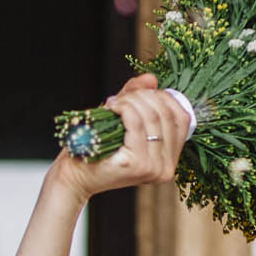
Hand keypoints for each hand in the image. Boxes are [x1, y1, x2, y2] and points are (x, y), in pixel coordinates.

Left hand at [49, 74, 188, 201]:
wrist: (74, 175)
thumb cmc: (97, 149)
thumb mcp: (123, 119)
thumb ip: (138, 98)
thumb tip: (150, 79)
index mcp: (169, 160)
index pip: (181, 118)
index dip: (164, 97)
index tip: (141, 93)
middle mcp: (166, 168)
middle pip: (167, 114)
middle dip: (144, 97)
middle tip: (122, 98)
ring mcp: (153, 168)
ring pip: (152, 116)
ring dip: (132, 101)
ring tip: (114, 103)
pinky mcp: (137, 165)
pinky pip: (136, 123)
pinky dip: (124, 108)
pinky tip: (111, 107)